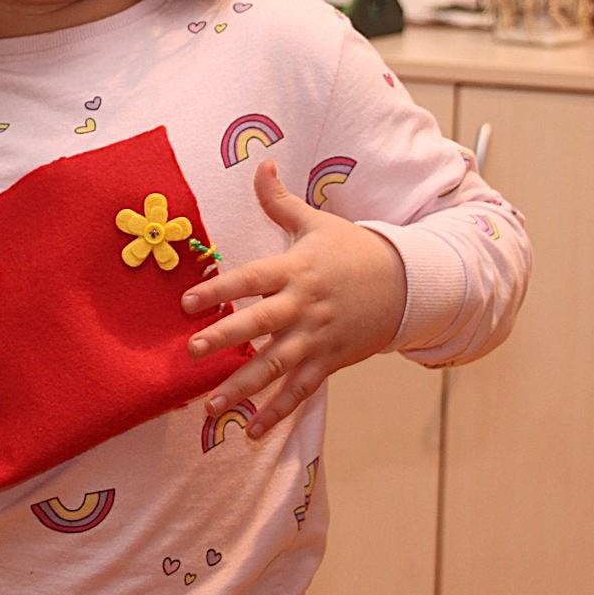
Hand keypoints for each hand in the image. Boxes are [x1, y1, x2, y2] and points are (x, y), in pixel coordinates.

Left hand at [180, 161, 406, 438]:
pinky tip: (253, 430)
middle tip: (193, 351)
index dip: (219, 289)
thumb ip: (280, 202)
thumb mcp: (317, 223)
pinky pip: (302, 390)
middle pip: (261, 324)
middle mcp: (304, 305)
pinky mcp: (330, 360)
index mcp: (296, 269)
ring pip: (277, 365)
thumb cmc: (353, 250)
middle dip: (227, 339)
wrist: (406, 283)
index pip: (251, 279)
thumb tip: (259, 165)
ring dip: (244, 387)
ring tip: (212, 406)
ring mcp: (318, 336)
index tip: (187, 302)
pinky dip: (279, 411)